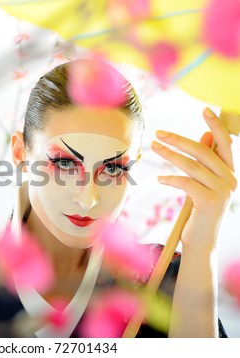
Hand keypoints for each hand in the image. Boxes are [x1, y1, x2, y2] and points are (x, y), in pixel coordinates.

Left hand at [150, 107, 236, 252]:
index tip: (206, 109)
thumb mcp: (203, 184)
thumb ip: (204, 163)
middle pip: (203, 151)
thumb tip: (204, 136)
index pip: (226, 144)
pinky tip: (159, 180)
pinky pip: (186, 183)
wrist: (201, 241)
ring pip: (192, 165)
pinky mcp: (210, 201)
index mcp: (230, 173)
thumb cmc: (198, 211)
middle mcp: (231, 179)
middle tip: (158, 133)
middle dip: (178, 140)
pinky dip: (170, 179)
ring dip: (169, 155)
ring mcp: (223, 191)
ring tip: (153, 148)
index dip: (217, 126)